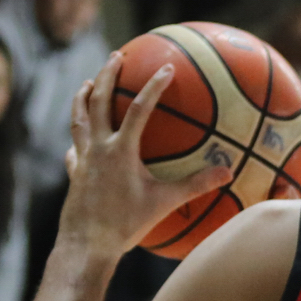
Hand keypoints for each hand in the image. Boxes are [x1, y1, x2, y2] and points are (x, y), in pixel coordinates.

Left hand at [59, 53, 232, 260]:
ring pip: (78, 117)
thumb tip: (227, 173)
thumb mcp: (164, 204)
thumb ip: (195, 186)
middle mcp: (97, 148)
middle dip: (107, 75)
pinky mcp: (74, 172)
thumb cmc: (126, 225)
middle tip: (116, 56)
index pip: (139, 109)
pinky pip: (74, 147)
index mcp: (120, 151)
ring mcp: (82, 158)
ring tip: (89, 82)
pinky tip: (81, 138)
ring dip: (84, 96)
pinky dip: (78, 137)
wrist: (86, 244)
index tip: (167, 68)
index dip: (154, 87)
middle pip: (98, 100)